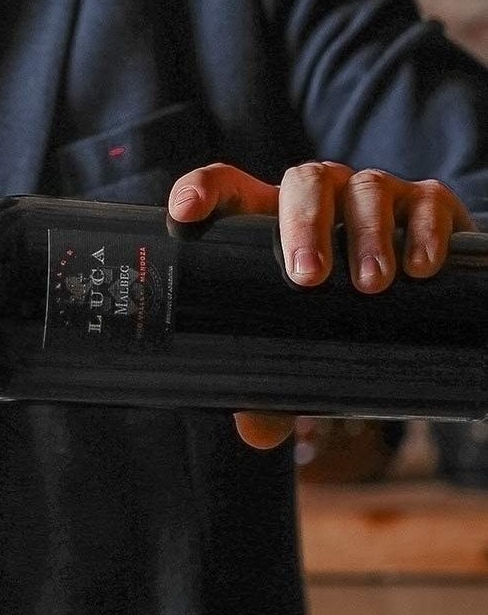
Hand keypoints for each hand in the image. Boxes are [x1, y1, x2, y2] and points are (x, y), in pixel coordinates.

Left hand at [167, 163, 472, 449]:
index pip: (228, 189)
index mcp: (269, 222)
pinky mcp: (428, 205)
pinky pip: (427, 203)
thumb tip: (258, 431)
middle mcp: (322, 198)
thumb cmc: (331, 324)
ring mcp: (374, 195)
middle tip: (308, 276)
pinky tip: (420, 268)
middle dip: (304, 225)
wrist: (411, 310)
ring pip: (366, 191)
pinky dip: (425, 231)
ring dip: (366, 236)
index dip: (204, 190)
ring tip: (370, 284)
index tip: (185, 213)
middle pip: (305, 183)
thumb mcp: (297, 353)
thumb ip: (270, 390)